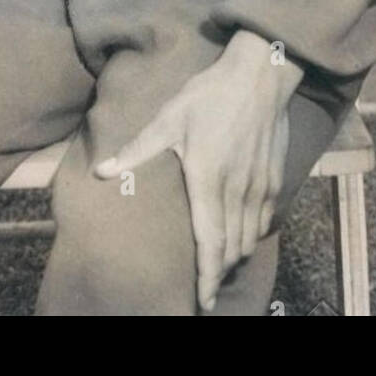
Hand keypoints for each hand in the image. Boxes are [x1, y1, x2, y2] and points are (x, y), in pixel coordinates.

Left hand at [95, 31, 302, 310]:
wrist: (259, 75)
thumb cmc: (209, 96)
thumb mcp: (167, 118)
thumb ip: (136, 150)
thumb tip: (101, 172)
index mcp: (208, 180)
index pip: (210, 242)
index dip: (207, 276)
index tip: (204, 300)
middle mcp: (237, 191)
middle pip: (231, 248)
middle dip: (219, 272)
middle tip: (206, 289)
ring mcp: (259, 186)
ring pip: (249, 237)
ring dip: (235, 256)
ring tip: (220, 266)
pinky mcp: (274, 178)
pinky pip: (264, 220)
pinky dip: (252, 235)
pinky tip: (243, 235)